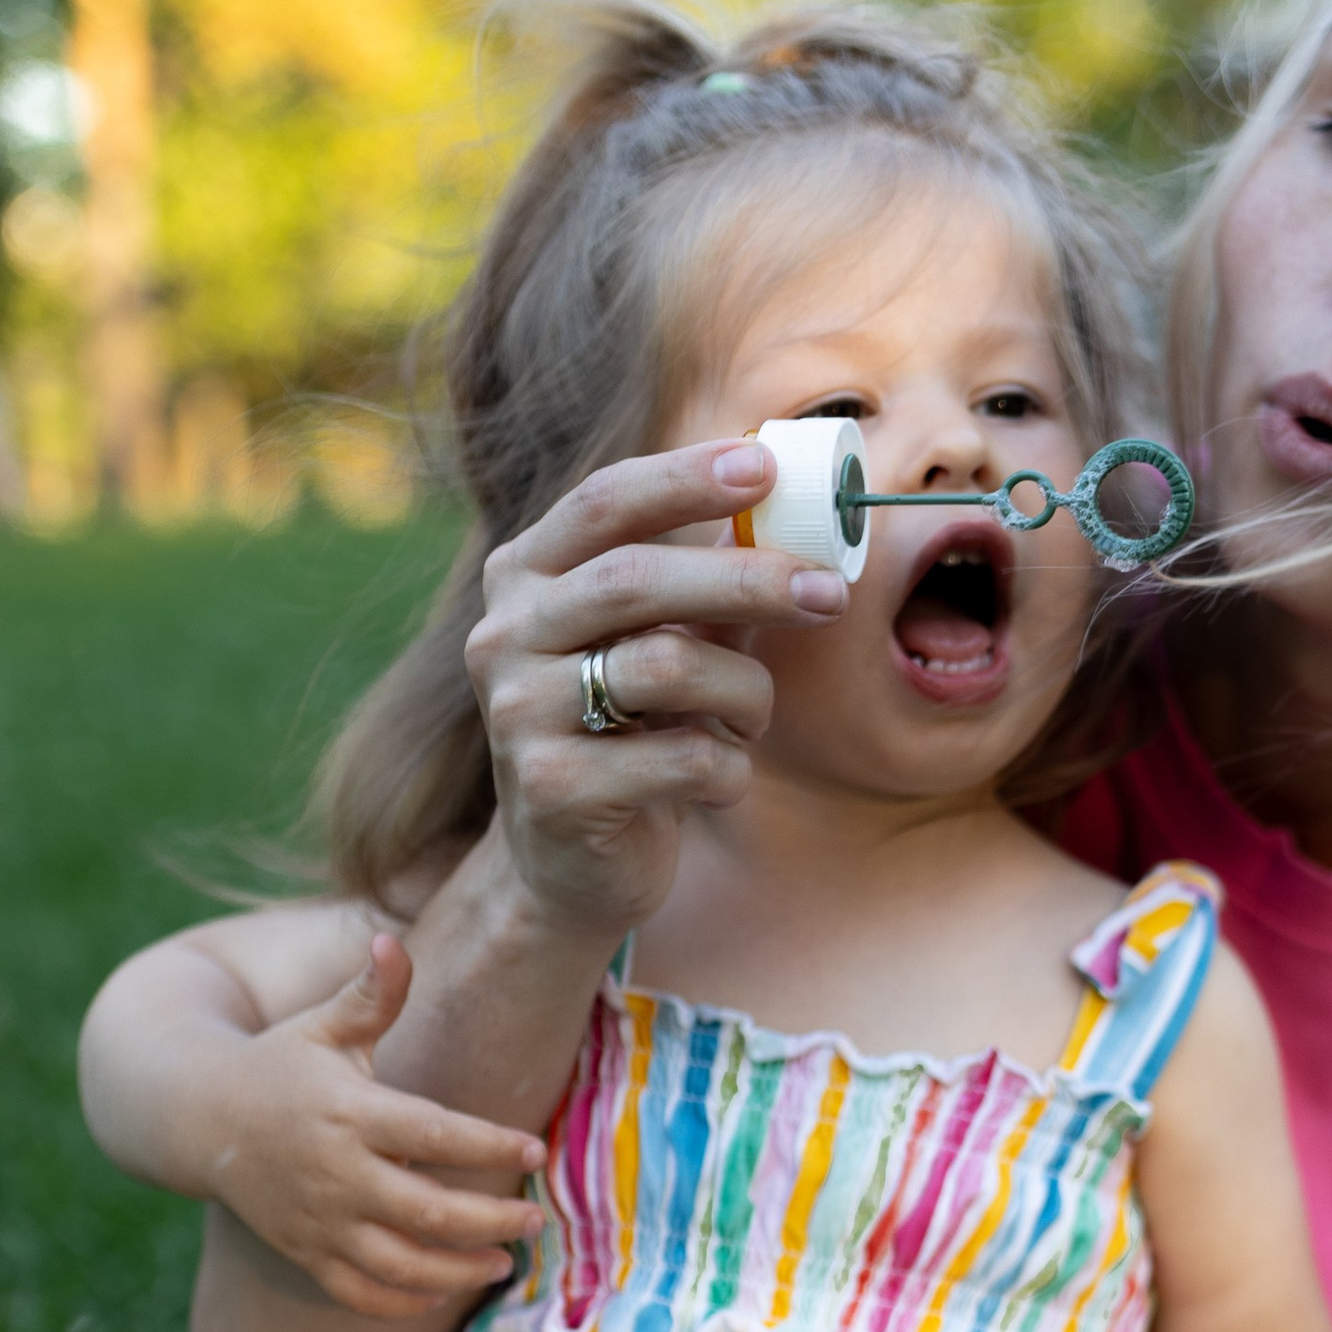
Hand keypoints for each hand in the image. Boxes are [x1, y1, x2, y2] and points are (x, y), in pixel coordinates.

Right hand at [204, 934, 547, 1319]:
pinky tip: (441, 1291)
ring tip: (504, 1263)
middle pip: (429, 1212)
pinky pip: (358, 1294)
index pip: (434, 1135)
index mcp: (350, 1113)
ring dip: (459, 1272)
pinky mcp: (304, 1252)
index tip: (534, 1150)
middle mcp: (336, 1173)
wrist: (197, 1117)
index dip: (489, 1145)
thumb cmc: (280, 1065)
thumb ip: (372, 994)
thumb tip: (390, 939)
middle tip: (535, 1221)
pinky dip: (402, 1303)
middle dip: (491, 1223)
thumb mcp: (324, 1026)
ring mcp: (319, 1220)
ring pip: (400, 1265)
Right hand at [464, 437, 847, 940]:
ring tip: (754, 716)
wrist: (570, 866)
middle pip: (636, 580)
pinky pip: (683, 758)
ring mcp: (518, 712)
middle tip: (827, 591)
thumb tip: (789, 510)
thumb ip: (707, 585)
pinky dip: (729, 767)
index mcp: (526, 577)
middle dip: (747, 580)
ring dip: (746, 693)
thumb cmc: (630, 736)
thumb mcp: (664, 646)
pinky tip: (721, 779)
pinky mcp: (553, 789)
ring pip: (668, 668)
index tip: (762, 464)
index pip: (602, 503)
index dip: (683, 479)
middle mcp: (504, 634)